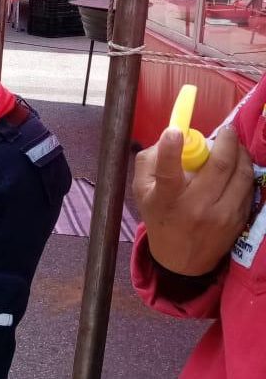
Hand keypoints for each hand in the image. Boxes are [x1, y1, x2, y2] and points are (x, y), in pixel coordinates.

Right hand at [133, 126, 253, 275]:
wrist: (181, 259)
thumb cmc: (159, 217)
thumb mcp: (142, 190)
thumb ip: (151, 160)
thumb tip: (172, 135)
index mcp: (167, 198)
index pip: (168, 172)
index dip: (170, 149)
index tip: (174, 131)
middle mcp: (195, 207)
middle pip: (219, 166)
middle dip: (226, 141)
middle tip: (226, 131)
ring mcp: (221, 215)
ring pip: (241, 175)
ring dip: (241, 154)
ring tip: (235, 146)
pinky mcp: (238, 220)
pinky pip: (248, 188)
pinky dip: (245, 172)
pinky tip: (238, 166)